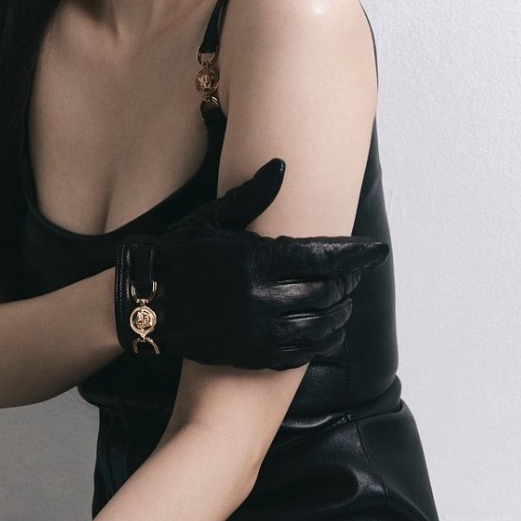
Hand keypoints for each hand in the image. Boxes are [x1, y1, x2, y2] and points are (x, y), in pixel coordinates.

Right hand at [113, 157, 388, 368]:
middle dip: (347, 283)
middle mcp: (263, 297)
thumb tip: (282, 165)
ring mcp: (259, 330)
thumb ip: (252, 197)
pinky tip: (323, 332)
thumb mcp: (211, 220)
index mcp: (258, 259)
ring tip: (343, 303)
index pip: (325, 256)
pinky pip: (301, 352)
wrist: (142, 302)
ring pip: (321, 324)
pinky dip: (319, 341)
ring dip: (339, 313)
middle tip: (352, 275)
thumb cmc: (178, 255)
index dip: (357, 254)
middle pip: (328, 291)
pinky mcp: (252, 354)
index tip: (377, 250)